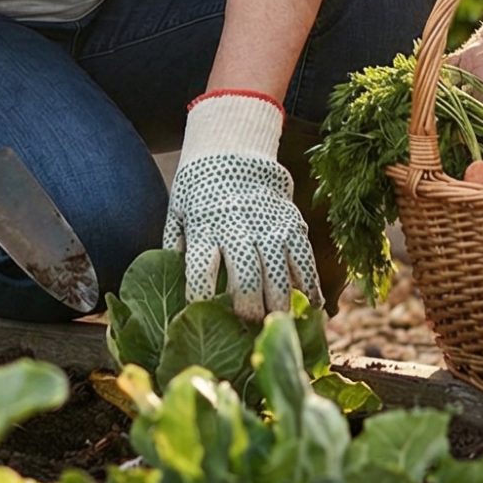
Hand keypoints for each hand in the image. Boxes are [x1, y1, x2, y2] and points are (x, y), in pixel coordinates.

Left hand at [163, 93, 319, 320]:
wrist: (233, 155)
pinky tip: (310, 307)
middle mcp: (238, 228)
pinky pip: (304, 260)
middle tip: (248, 327)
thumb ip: (174, 250)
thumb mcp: (177, 215)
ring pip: (278, 273)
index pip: (200, 271)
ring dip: (278, 304)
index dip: (201, 298)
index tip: (204, 317)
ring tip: (276, 324)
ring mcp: (269, 227)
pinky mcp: (293, 225)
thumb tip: (171, 287)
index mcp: (204, 228)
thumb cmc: (199, 194)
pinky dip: (310, 286)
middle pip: (245, 277)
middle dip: (247, 308)